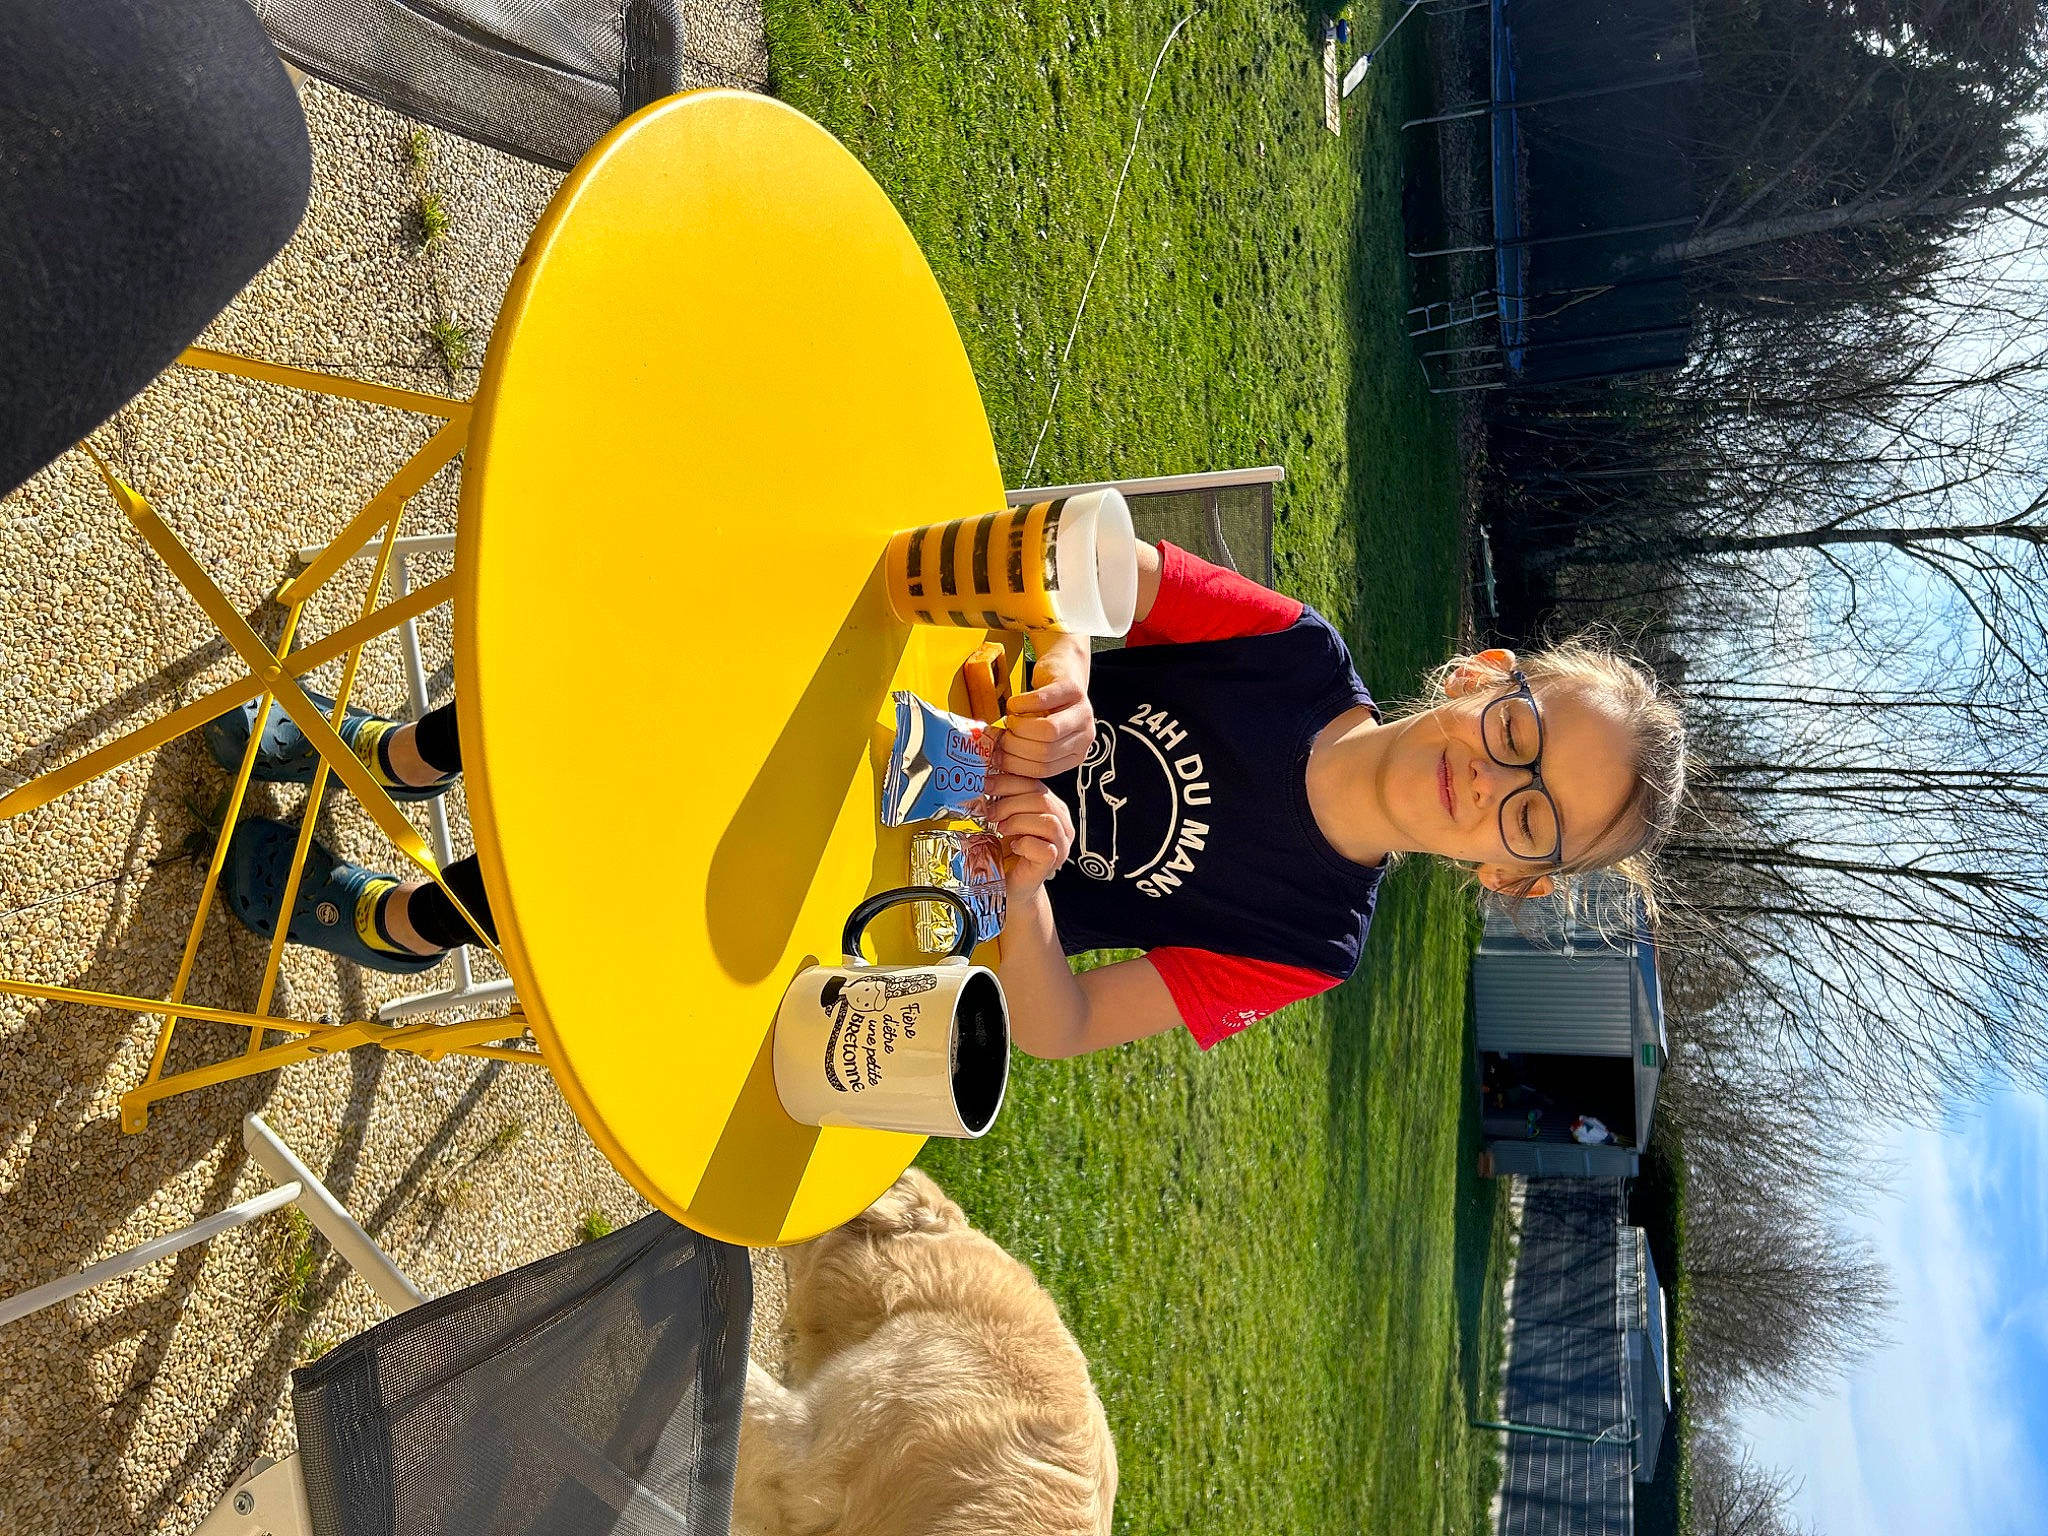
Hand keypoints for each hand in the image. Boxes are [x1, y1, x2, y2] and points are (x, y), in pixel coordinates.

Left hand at [987, 771, 1072, 894]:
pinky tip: (1014, 847)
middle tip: (990, 813)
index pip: (1035, 783)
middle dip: (1009, 803)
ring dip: (1018, 821)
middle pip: (1042, 799)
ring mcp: (1060, 844)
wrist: (1008, 885)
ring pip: (1048, 821)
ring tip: (1001, 829)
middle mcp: (1061, 824)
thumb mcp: (1003, 820)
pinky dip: (1025, 844)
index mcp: (1051, 807)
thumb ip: (1002, 802)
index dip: (1009, 781)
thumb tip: (985, 783)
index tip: (987, 785)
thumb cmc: (1006, 853)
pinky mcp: (1053, 863)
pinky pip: (1045, 848)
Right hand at [997, 631, 1094, 777]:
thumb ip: (1026, 750)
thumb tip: (995, 761)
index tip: (996, 757)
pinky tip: (1014, 704)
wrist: (1064, 670)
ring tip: (1010, 720)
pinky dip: (1021, 704)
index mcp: (1077, 754)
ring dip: (1019, 727)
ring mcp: (1082, 712)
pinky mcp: (1071, 688)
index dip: (1016, 764)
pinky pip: (1042, 701)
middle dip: (1014, 746)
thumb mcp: (1041, 736)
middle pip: (1045, 752)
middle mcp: (1085, 736)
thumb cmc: (1049, 707)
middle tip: (1000, 737)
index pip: (1044, 769)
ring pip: (1047, 731)